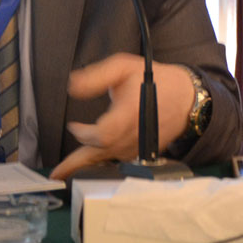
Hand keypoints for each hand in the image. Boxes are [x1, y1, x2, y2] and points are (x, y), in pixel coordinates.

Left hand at [48, 54, 196, 179]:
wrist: (186, 97)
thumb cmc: (154, 79)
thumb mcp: (123, 67)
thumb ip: (96, 76)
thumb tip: (72, 87)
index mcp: (129, 113)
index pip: (102, 134)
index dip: (84, 134)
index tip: (73, 126)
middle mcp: (134, 135)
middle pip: (101, 154)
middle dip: (77, 164)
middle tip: (56, 174)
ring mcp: (139, 146)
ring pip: (109, 160)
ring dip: (87, 165)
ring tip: (67, 172)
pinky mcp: (143, 152)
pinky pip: (119, 161)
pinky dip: (103, 163)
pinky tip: (91, 164)